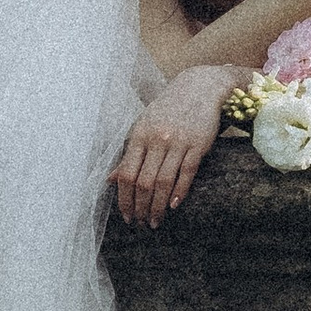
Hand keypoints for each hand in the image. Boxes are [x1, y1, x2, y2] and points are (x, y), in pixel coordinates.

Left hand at [111, 66, 234, 229]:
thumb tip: (110, 180)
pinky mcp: (198, 145)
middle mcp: (156, 139)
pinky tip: (173, 206)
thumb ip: (129, 154)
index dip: (123, 199)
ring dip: (158, 206)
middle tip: (140, 224)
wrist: (200, 87)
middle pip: (143, 182)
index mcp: (139, 135)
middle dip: (140, 208)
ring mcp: (178, 142)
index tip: (125, 215)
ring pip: (163, 182)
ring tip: (156, 221)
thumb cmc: (169, 109)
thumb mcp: (144, 127)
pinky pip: (186, 173)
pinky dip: (179, 192)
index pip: (126, 174)